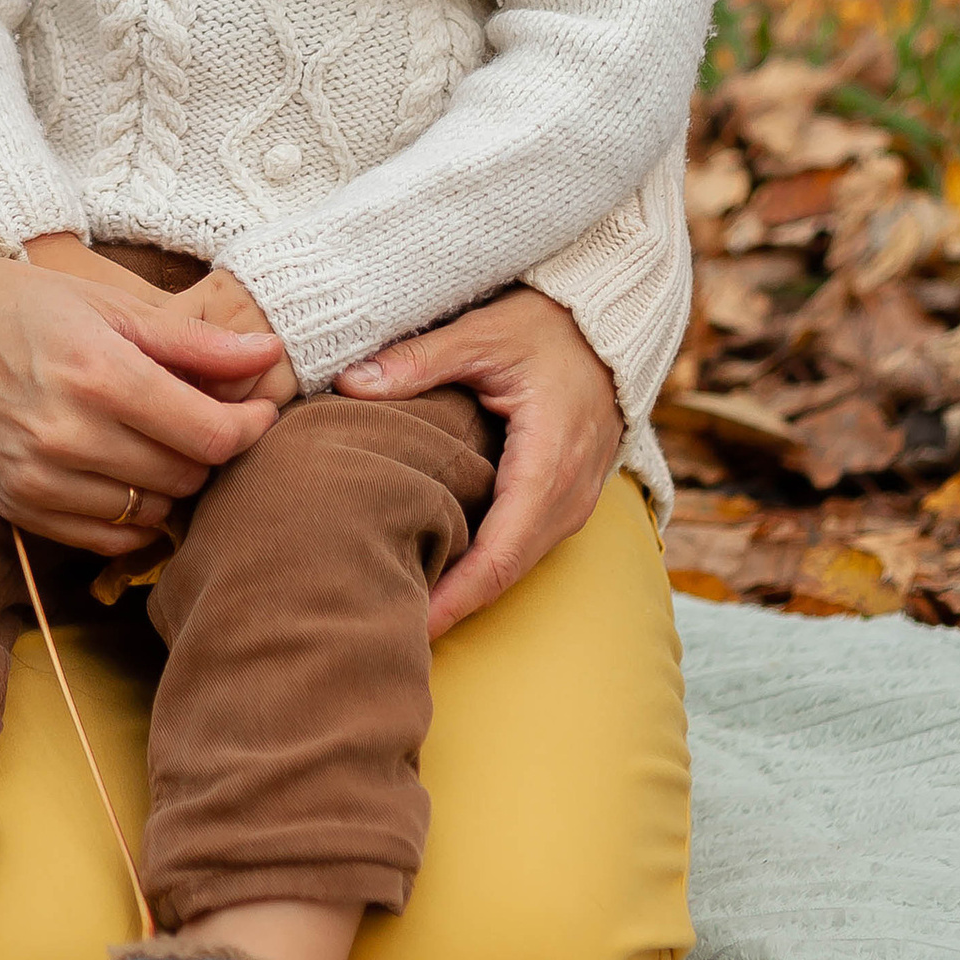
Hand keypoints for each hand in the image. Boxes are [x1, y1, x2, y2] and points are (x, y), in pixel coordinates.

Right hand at [0, 235, 282, 553]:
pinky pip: (108, 537)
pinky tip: (127, 473)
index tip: (257, 408)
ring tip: (161, 439)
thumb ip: (192, 340)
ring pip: (154, 513)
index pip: (209, 435)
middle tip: (207, 415)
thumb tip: (269, 355)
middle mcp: (66, 435)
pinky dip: (134, 515)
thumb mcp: (106, 303)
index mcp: (96, 373)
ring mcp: (37, 479)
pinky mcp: (17, 507)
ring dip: (173, 483)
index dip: (250, 427)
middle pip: (187, 476)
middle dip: (211, 449)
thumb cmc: (15, 303)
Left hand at [337, 284, 624, 642]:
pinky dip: (481, 568)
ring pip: (514, 567)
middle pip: (504, 575)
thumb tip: (351, 383)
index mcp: (548, 464)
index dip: (453, 599)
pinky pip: (522, 547)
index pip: (498, 556)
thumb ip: (420, 360)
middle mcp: (567, 497)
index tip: (407, 628)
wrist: (608, 326)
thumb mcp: (483, 333)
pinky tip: (437, 573)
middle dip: (449, 608)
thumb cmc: (547, 328)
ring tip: (400, 613)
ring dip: (465, 593)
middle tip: (384, 634)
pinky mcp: (564, 500)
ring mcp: (571, 503)